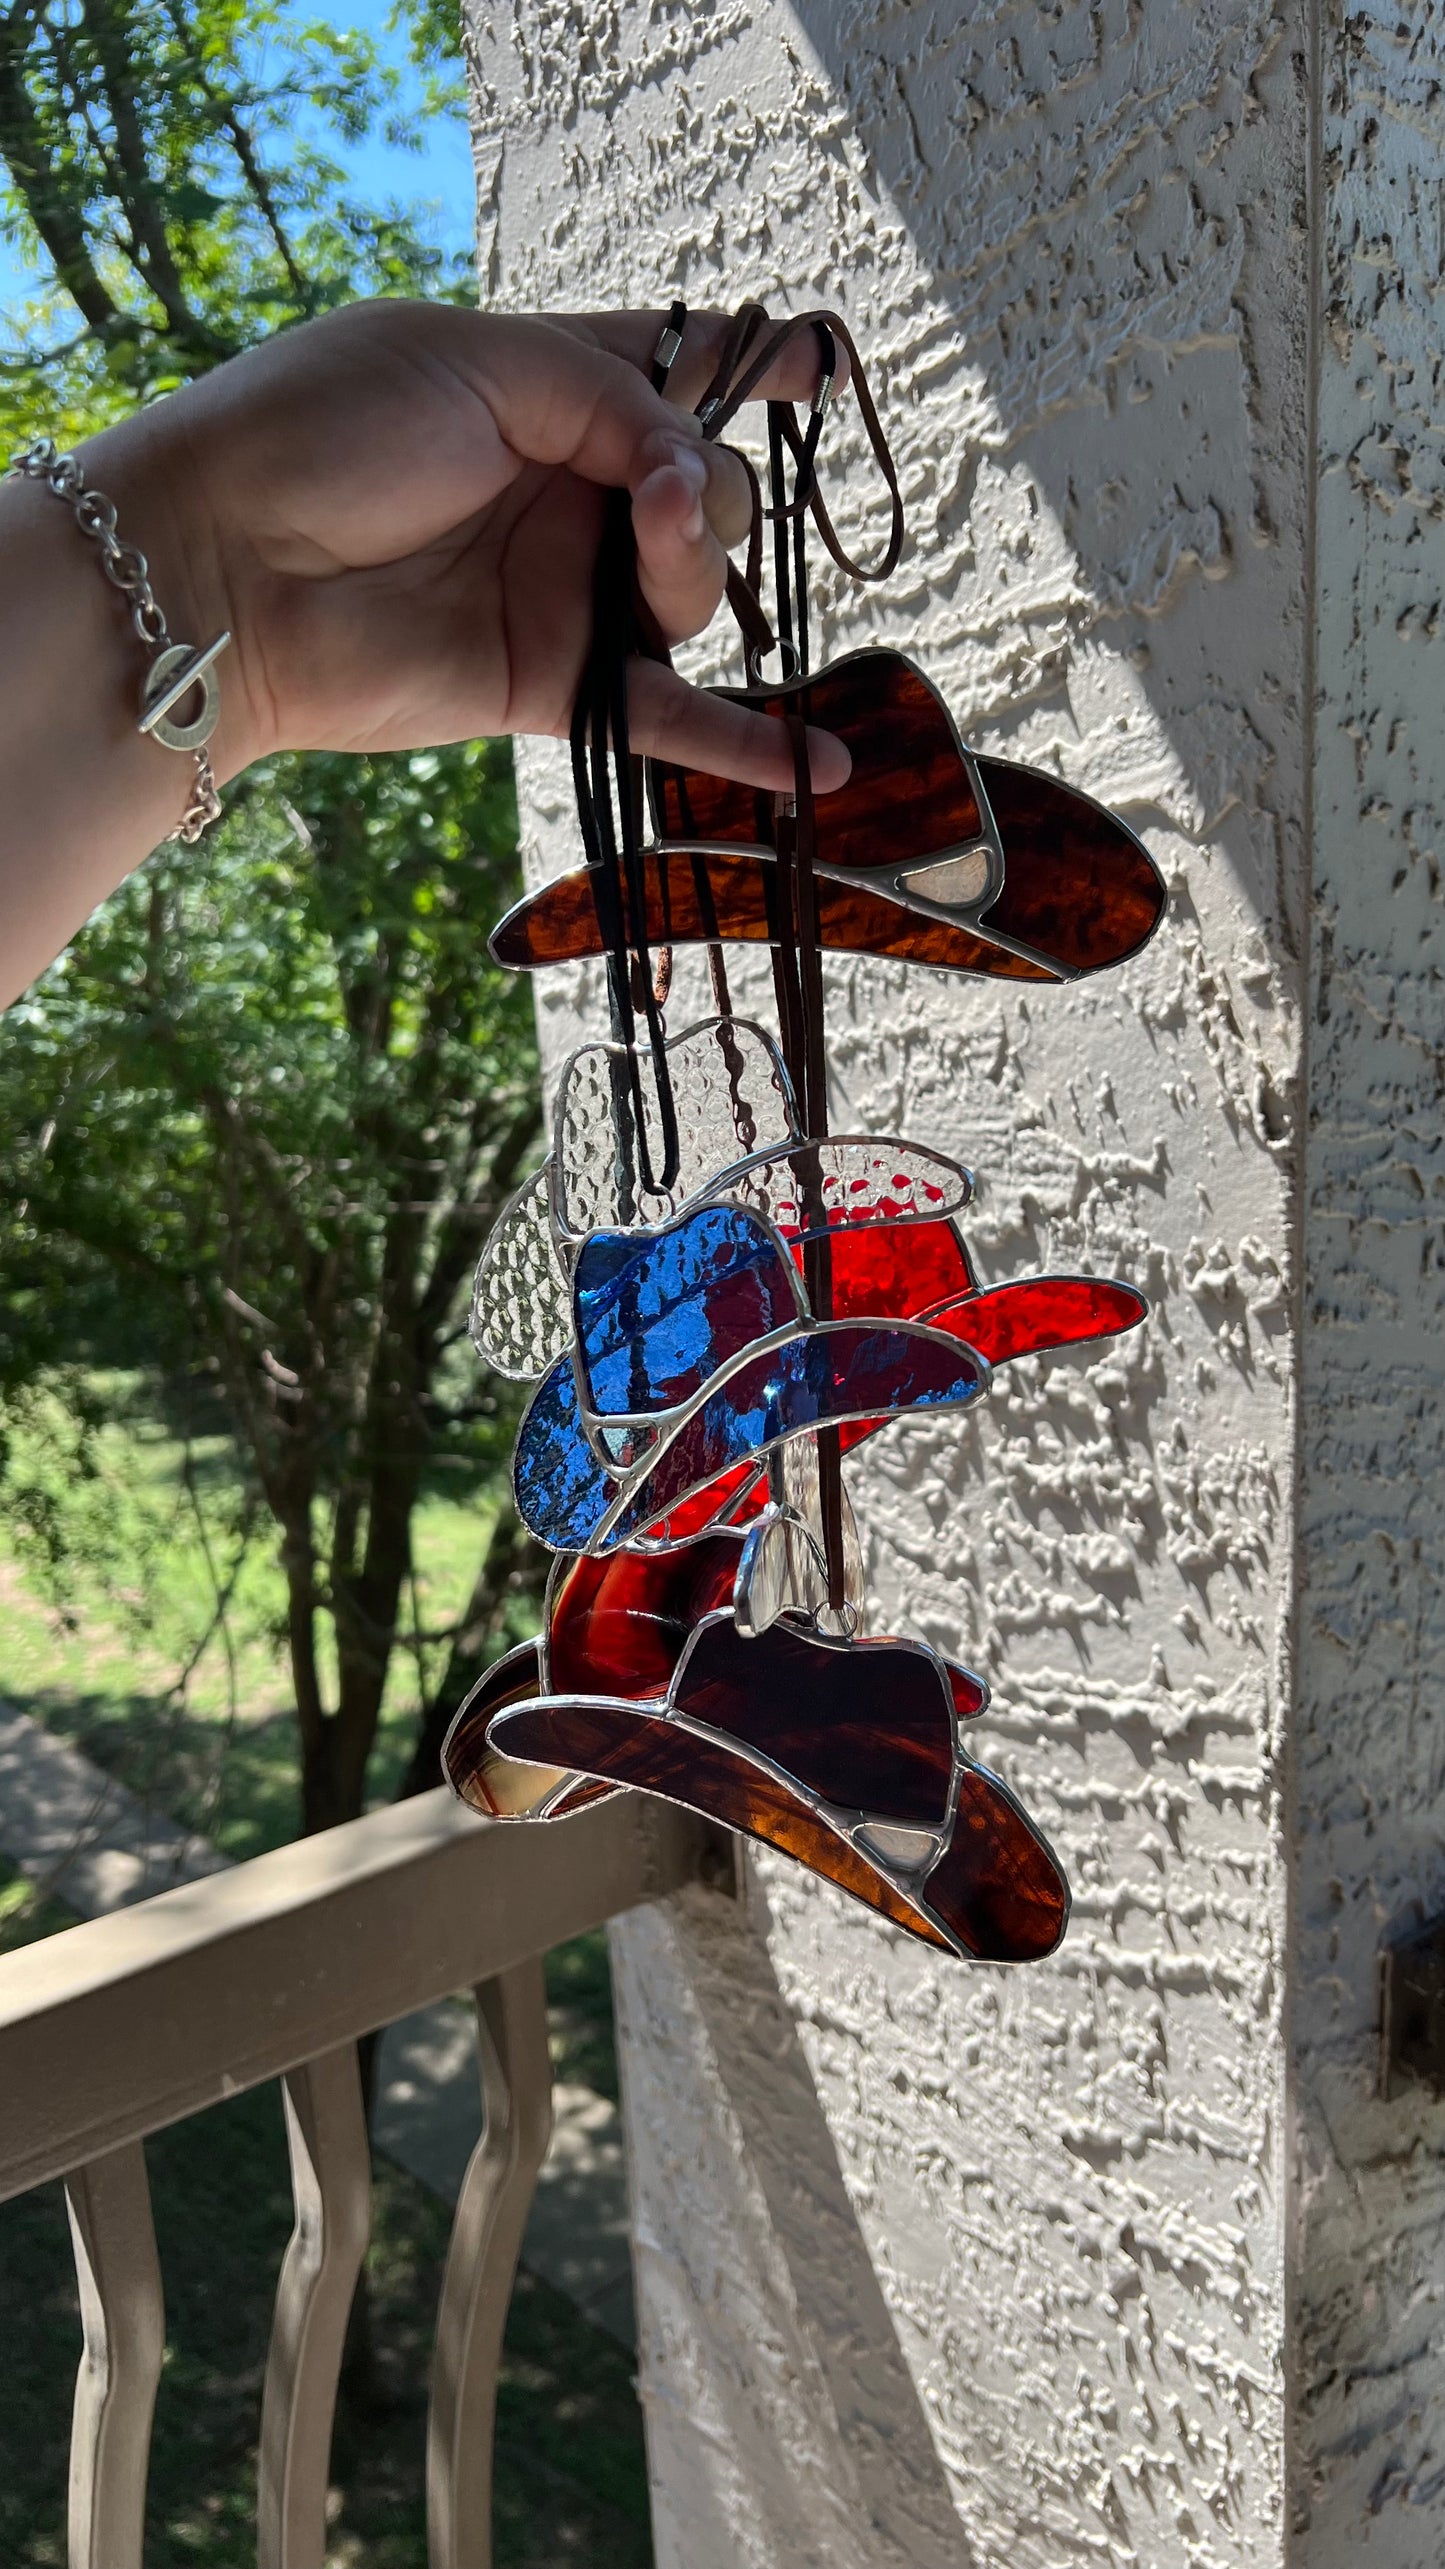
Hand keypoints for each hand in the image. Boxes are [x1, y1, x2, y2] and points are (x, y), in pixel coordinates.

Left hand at [90, 299, 850, 793]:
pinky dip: (746, 749)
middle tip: (653, 489)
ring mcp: (566, 596)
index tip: (817, 371)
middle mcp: (570, 497)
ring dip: (694, 570)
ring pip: (695, 593)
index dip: (749, 368)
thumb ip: (603, 395)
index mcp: (548, 394)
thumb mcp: (473, 362)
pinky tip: (821, 771)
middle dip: (705, 486)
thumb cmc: (323, 432)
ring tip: (654, 549)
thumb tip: (691, 471)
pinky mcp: (554, 687)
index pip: (672, 374)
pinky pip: (671, 720)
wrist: (228, 565)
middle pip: (706, 493)